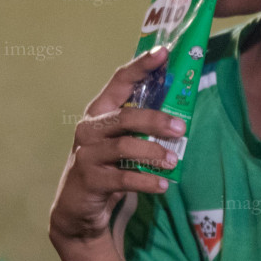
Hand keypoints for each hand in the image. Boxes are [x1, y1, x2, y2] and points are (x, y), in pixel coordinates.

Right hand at [49, 46, 184, 243]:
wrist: (78, 208)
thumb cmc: (107, 166)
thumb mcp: (121, 141)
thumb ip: (141, 125)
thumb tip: (181, 110)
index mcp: (99, 111)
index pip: (119, 81)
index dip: (141, 66)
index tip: (163, 52)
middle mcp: (89, 128)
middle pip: (126, 116)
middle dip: (156, 120)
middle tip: (181, 128)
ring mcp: (87, 154)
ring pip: (126, 147)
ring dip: (154, 153)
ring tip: (173, 161)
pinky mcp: (90, 180)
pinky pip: (124, 178)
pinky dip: (147, 181)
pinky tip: (163, 185)